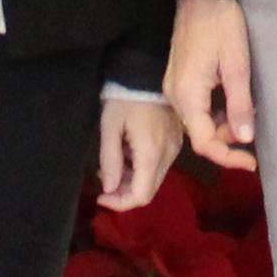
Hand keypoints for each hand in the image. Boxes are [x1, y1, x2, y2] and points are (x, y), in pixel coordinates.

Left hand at [95, 89, 185, 212]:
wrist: (145, 72)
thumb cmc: (124, 98)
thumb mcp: (110, 127)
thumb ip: (110, 160)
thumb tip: (110, 188)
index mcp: (151, 153)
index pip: (141, 196)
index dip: (120, 203)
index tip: (101, 197)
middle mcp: (168, 155)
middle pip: (149, 191)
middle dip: (124, 193)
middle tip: (104, 181)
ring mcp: (174, 148)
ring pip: (154, 180)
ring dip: (132, 181)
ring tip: (112, 166)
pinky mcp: (175, 141)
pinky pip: (159, 166)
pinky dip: (141, 169)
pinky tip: (126, 155)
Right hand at [164, 0, 258, 171]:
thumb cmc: (222, 23)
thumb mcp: (237, 65)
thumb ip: (240, 104)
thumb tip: (245, 139)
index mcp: (187, 94)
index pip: (204, 142)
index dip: (227, 157)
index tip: (251, 162)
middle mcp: (175, 95)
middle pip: (200, 134)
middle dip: (227, 140)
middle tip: (254, 129)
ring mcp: (174, 86)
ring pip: (198, 121)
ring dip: (223, 125)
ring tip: (248, 112)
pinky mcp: (178, 79)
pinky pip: (195, 107)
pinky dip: (215, 112)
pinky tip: (234, 101)